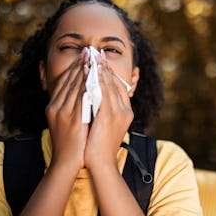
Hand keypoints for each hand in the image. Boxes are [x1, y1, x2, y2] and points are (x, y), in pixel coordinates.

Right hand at [45, 49, 88, 170]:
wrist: (66, 162)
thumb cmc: (69, 143)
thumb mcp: (64, 122)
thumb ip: (69, 107)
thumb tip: (81, 92)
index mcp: (52, 107)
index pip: (63, 82)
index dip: (72, 68)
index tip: (81, 56)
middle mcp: (55, 107)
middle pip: (68, 80)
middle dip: (79, 65)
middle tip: (88, 51)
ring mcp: (62, 113)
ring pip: (74, 86)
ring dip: (84, 71)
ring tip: (92, 58)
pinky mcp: (72, 119)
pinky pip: (81, 97)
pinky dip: (86, 85)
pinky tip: (93, 76)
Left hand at [84, 52, 133, 168]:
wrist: (101, 164)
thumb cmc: (99, 146)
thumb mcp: (105, 125)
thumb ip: (103, 110)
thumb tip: (95, 96)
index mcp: (125, 112)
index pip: (119, 86)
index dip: (109, 72)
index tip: (101, 60)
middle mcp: (125, 110)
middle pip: (115, 82)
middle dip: (104, 66)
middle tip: (96, 52)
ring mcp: (118, 112)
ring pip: (109, 85)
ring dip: (100, 69)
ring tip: (92, 56)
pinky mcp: (109, 116)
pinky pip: (102, 92)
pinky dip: (96, 80)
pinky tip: (90, 71)